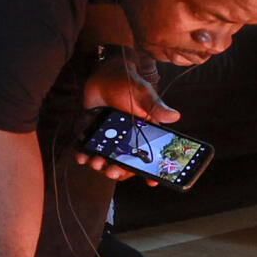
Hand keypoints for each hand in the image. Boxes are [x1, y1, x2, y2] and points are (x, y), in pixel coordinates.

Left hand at [77, 52, 179, 179]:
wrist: (104, 74)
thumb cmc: (128, 83)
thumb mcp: (143, 95)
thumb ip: (155, 107)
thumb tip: (174, 116)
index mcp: (144, 135)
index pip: (150, 157)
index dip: (152, 172)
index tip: (152, 182)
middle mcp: (128, 140)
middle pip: (125, 165)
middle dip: (118, 172)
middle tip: (112, 170)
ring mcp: (110, 139)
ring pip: (106, 161)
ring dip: (100, 167)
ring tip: (95, 162)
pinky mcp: (94, 135)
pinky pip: (89, 151)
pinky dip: (84, 156)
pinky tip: (82, 156)